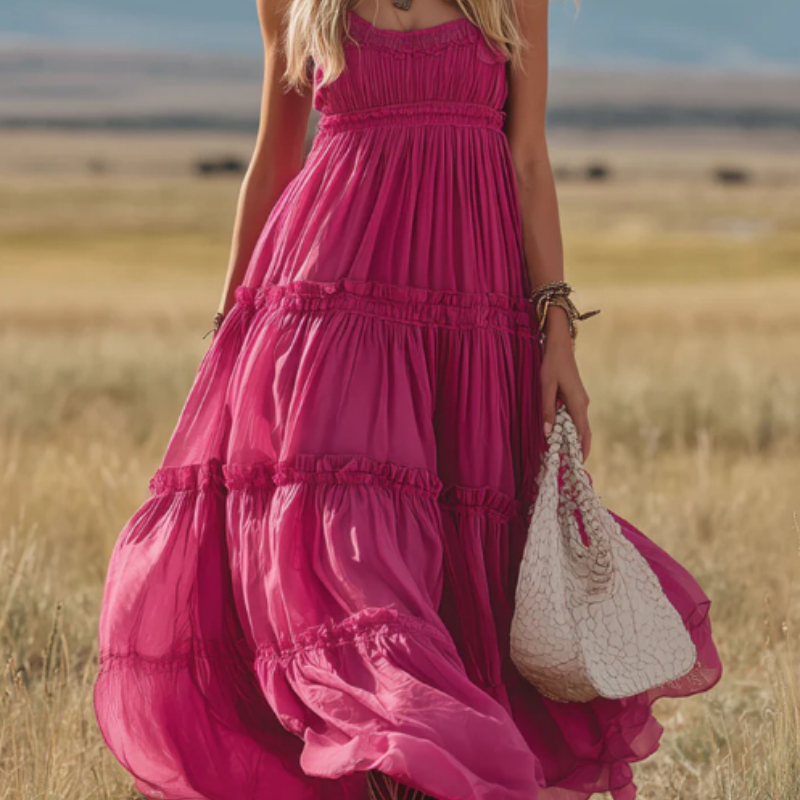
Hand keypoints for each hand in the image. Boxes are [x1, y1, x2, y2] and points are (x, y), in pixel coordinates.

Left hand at [539, 307, 591, 461]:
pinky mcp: (576, 397)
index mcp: (578, 404)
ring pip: (580, 425)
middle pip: (584, 431)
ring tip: (564, 454)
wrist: (560, 345)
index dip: (582, 450)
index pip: (583, 433)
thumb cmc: (551, 364)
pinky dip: (571, 429)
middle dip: (579, 448)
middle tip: (570, 465)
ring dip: (574, 439)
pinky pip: (576, 417)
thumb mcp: (545, 387)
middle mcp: (583, 404)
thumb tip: (549, 434)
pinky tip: (561, 435)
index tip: (579, 465)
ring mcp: (581, 400)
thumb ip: (547, 411)